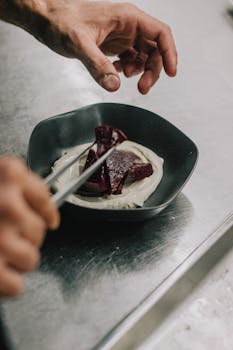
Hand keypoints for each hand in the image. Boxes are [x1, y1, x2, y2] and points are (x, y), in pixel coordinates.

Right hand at [0, 156, 58, 296]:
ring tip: (1, 253)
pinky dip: (9, 284)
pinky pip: (14, 286)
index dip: (47, 212)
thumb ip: (15, 184)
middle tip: (8, 235)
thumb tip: (45, 212)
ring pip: (31, 258)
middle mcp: (7, 202)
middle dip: (27, 237)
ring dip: (19, 260)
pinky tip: (0, 273)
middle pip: (39, 230)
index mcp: (9, 173)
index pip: (44, 198)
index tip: (49, 219)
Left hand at [2, 0, 176, 93]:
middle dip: (153, 70)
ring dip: (141, 72)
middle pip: (155, 49)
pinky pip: (130, 60)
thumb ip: (97, 65)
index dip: (170, 53)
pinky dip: (128, 70)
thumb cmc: (60, 21)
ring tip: (124, 78)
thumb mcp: (78, 43)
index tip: (172, 73)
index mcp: (127, 18)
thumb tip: (114, 86)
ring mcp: (122, 36)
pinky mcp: (114, 46)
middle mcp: (128, 26)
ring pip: (144, 56)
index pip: (160, 33)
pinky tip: (116, 74)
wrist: (46, 19)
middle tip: (143, 89)